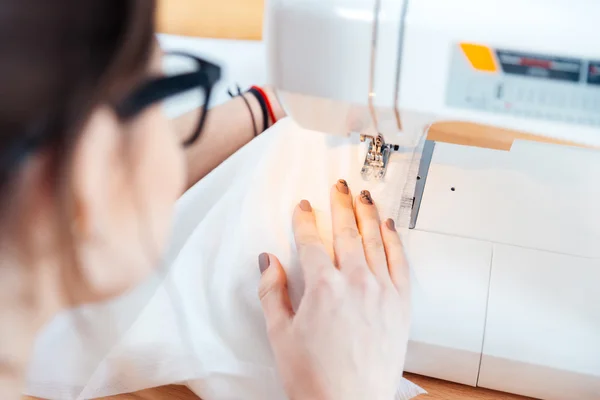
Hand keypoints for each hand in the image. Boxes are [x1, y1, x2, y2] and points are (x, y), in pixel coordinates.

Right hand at [258, 180, 410, 399]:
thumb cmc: (313, 376)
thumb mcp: (280, 334)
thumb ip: (272, 292)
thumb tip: (268, 261)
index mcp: (322, 287)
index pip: (311, 241)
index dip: (305, 220)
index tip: (303, 207)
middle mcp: (355, 282)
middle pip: (346, 232)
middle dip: (340, 205)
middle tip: (338, 187)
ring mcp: (381, 291)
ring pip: (374, 240)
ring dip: (367, 213)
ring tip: (363, 195)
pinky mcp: (400, 304)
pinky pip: (399, 261)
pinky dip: (394, 240)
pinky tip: (389, 225)